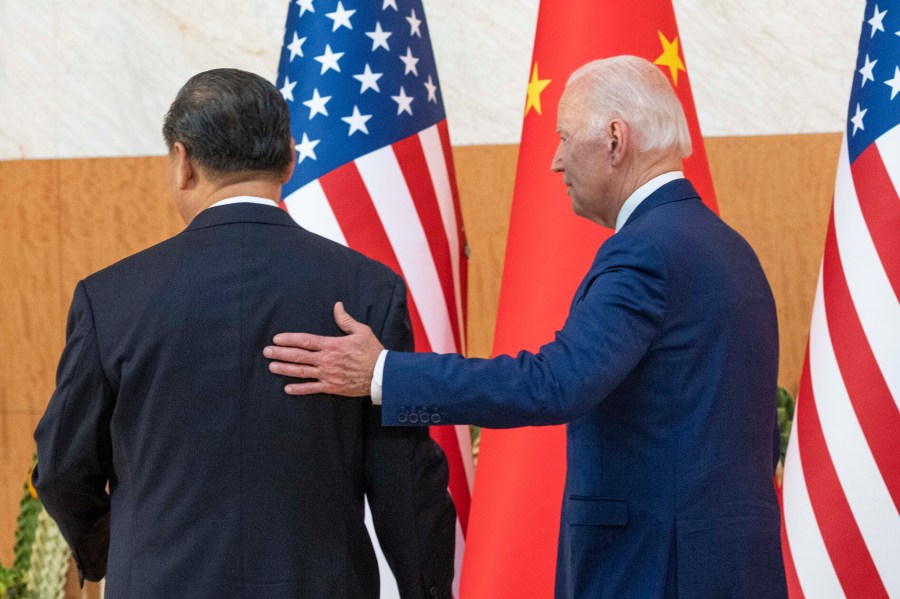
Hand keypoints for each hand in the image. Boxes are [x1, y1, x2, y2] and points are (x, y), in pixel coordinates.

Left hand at [264, 302, 383, 395]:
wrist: (381, 374)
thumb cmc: (372, 352)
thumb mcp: (361, 331)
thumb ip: (346, 320)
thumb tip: (337, 306)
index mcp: (332, 345)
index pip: (305, 341)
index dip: (289, 339)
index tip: (276, 339)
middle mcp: (326, 360)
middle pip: (299, 356)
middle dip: (281, 353)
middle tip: (266, 352)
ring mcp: (327, 375)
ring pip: (301, 372)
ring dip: (285, 369)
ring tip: (271, 366)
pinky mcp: (331, 387)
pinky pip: (311, 389)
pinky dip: (298, 389)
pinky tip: (287, 388)